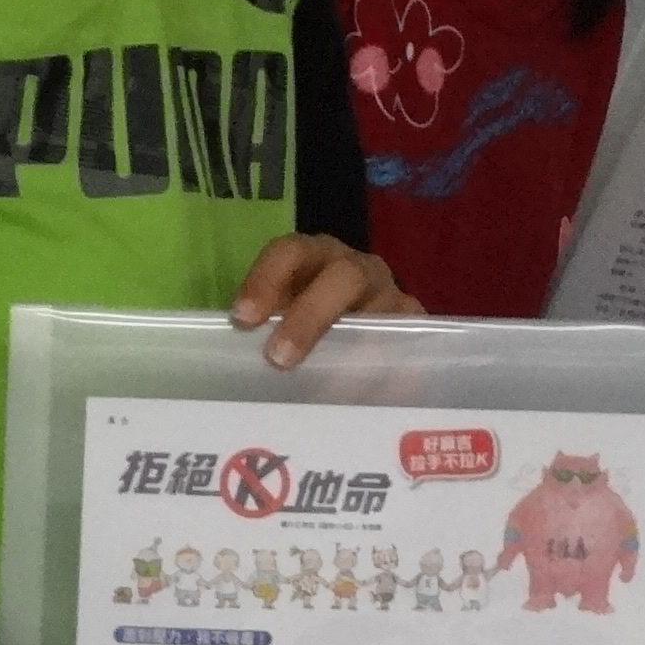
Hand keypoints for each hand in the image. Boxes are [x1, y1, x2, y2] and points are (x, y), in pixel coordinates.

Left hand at [228, 236, 418, 369]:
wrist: (342, 332)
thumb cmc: (294, 326)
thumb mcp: (274, 319)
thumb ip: (257, 332)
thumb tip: (230, 370)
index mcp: (313, 257)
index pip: (290, 252)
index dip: (267, 279)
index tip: (243, 319)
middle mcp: (356, 268)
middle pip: (344, 275)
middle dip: (311, 315)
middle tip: (280, 358)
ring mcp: (390, 295)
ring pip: (383, 308)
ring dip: (356, 345)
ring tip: (332, 387)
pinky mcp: (415, 325)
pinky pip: (409, 341)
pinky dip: (394, 366)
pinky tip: (377, 392)